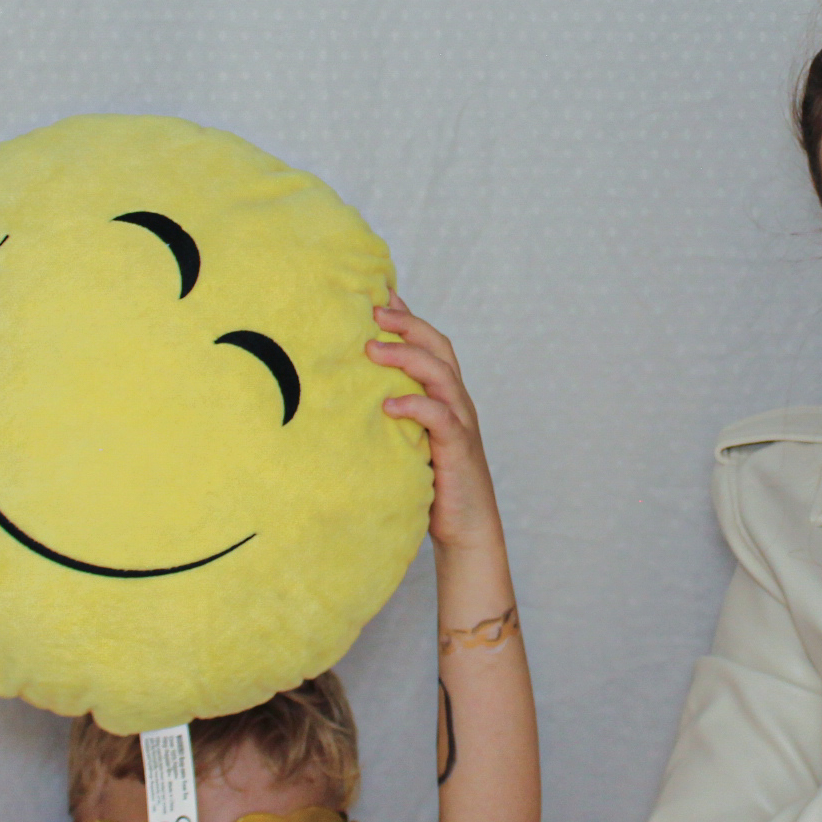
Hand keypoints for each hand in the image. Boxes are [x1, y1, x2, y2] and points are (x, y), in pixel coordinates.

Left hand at [367, 299, 500, 551]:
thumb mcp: (409, 437)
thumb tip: (354, 390)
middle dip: (407, 324)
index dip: (408, 317)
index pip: (430, 343)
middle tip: (372, 312)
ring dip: (407, 357)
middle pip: (438, 347)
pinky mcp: (458, 449)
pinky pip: (441, 418)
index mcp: (446, 394)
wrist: (466, 526)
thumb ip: (394, 411)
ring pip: (441, 374)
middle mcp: (456, 401)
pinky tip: (389, 405)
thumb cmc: (433, 480)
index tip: (379, 294)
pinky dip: (416, 407)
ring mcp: (460, 423)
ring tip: (372, 350)